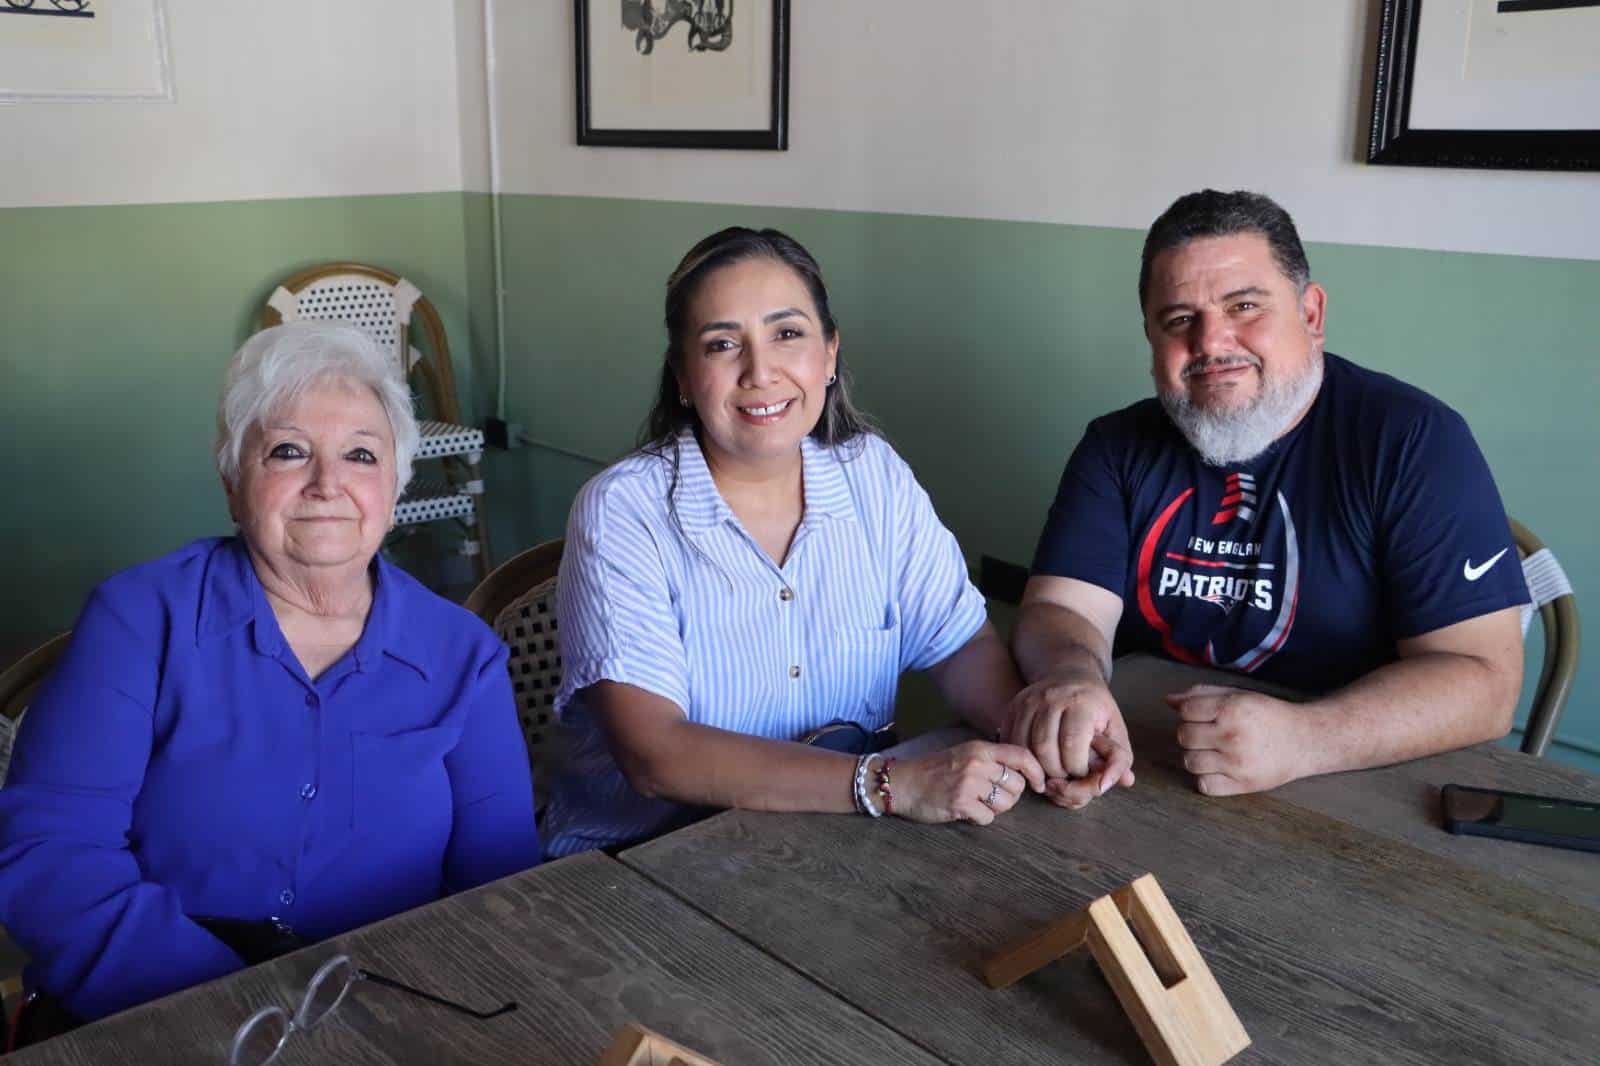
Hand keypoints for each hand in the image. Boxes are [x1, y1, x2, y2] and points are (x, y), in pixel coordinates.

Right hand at [894, 741, 1045, 825]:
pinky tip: (965, 811)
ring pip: (1006, 803)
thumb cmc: (932, 770)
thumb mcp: (962, 753)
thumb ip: (990, 759)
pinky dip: (979, 818)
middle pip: (1017, 785)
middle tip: (992, 796)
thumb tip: (1023, 773)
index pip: (1022, 755)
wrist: (900, 782)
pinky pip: (987, 817)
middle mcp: (977, 763)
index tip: (1039, 784)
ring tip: (977, 803)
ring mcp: (968, 784)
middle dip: (1011, 795)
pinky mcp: (960, 803)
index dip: (1037, 771)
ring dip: (995, 808)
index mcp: (979, 748)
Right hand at [1005, 676, 1134, 808]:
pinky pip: (1010, 740)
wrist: (1070, 674)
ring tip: (1050, 773)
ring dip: (1036, 768)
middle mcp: (1051, 698)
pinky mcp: (1013, 707)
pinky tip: (1035, 763)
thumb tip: (1124, 782)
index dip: (1077, 768)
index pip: (1072, 745)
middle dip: (1055, 772)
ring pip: (1023, 746)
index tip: (1083, 772)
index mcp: (1081, 702)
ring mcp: (1028, 701)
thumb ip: (1121, 757)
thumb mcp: (1115, 727)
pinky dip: (1021, 758)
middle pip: (1044, 748)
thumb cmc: (1095, 708)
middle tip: (1065, 777)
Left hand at [1166, 685, 1309, 795]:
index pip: (1186, 710)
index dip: (1188, 712)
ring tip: (1212, 750)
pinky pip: (1204, 785)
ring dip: (1195, 755)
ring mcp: (1236, 763)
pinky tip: (1217, 768)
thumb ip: (1201, 695)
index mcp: (1232, 709)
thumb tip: (1169, 700)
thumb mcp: (1238, 696)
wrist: (1303, 740)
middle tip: (1207, 733)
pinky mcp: (1242, 785)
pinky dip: (1205, 778)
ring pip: (1189, 761)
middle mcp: (1232, 736)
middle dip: (1190, 733)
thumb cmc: (1267, 715)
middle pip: (1184, 736)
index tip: (1201, 715)